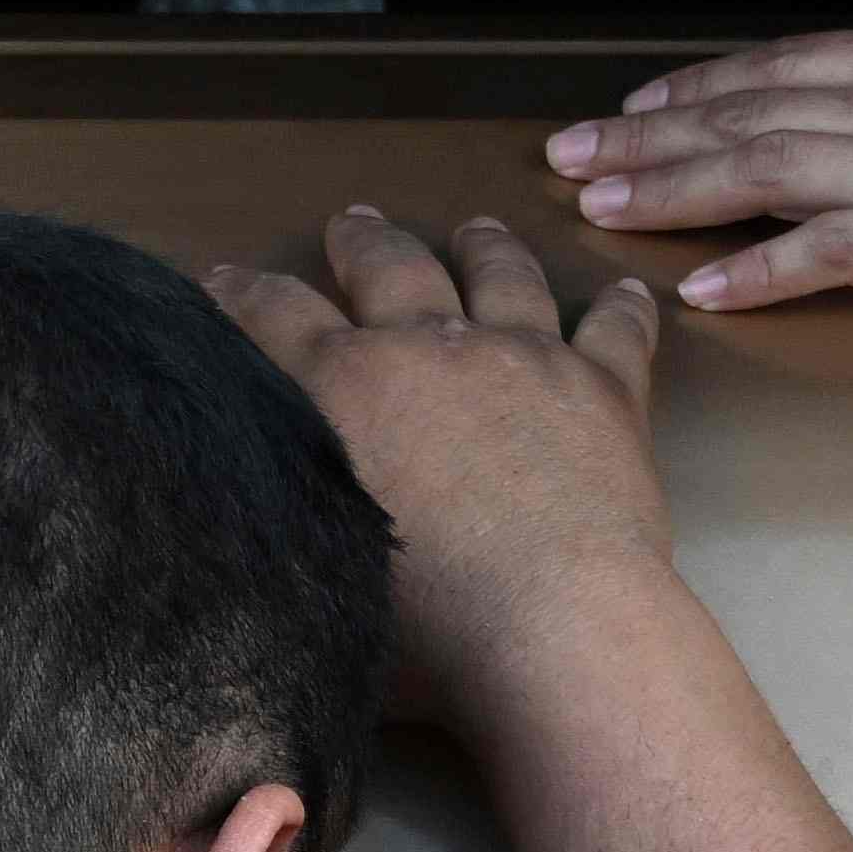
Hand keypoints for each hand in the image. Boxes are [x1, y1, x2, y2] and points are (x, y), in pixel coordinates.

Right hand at [217, 204, 674, 731]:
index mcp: (342, 390)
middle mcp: (429, 349)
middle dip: (363, 242)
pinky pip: (616, 330)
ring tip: (476, 229)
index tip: (225, 275)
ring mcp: (524, 357)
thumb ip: (292, 520)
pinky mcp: (604, 388)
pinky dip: (622, 309)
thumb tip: (269, 517)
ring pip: (502, 277)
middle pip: (389, 269)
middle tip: (353, 222)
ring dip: (484, 248)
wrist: (554, 626)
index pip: (275, 316)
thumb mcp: (319, 570)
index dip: (244, 292)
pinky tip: (628, 292)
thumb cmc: (423, 629)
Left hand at [544, 17, 852, 311]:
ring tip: (599, 205)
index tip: (641, 104)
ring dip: (672, 189)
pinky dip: (758, 266)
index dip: (704, 87)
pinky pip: (830, 251)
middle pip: (751, 112)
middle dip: (649, 136)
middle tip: (568, 154)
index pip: (791, 67)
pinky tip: (700, 284)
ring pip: (767, 169)